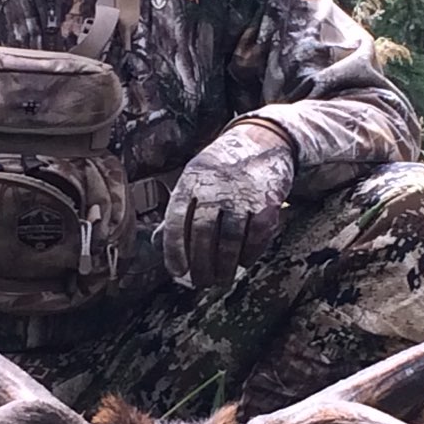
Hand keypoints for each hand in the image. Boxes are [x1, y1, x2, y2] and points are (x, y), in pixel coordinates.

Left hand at [161, 121, 296, 288]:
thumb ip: (178, 209)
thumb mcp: (194, 179)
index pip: (177, 220)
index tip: (177, 272)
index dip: (174, 249)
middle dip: (201, 264)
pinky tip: (244, 262)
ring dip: (225, 265)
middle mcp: (216, 187)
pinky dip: (249, 253)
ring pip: (230, 238)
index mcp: (192, 181)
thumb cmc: (221, 168)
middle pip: (204, 233)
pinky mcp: (267, 201)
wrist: (263, 140)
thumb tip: (157, 243)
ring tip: (221, 279)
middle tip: (201, 283)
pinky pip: (256, 235)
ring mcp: (243, 194)